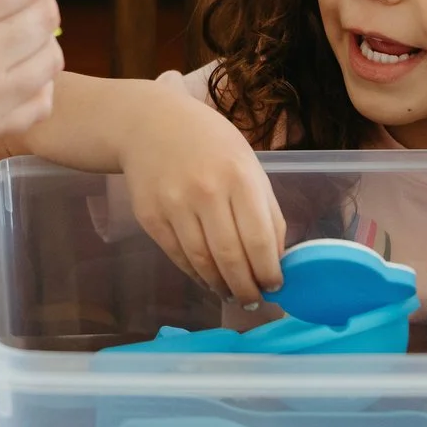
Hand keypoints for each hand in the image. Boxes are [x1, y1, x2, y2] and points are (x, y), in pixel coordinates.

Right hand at [116, 92, 286, 306]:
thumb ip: (265, 210)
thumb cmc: (210, 144)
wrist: (150, 124)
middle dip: (246, 288)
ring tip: (232, 295)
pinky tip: (208, 279)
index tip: (276, 287)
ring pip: (202, 262)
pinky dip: (196, 274)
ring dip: (221, 286)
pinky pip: (177, 256)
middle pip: (230, 257)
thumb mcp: (248, 165)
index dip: (268, 271)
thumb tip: (276, 259)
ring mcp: (174, 205)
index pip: (258, 239)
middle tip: (254, 301)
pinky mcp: (150, 216)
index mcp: (239, 177)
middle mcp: (206, 192)